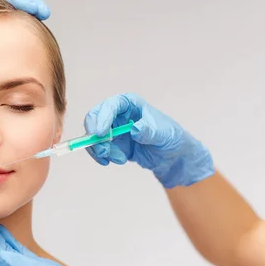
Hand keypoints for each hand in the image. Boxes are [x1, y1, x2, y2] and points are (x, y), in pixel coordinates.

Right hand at [84, 93, 214, 187]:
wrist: (172, 156)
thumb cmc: (170, 137)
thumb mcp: (163, 134)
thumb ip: (149, 131)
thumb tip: (134, 129)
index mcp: (130, 104)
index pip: (111, 105)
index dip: (102, 117)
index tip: (100, 134)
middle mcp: (117, 114)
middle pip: (94, 118)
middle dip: (94, 135)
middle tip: (103, 151)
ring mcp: (112, 129)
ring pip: (93, 136)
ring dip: (100, 149)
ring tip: (120, 159)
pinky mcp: (110, 144)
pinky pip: (96, 148)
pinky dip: (101, 156)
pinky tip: (113, 161)